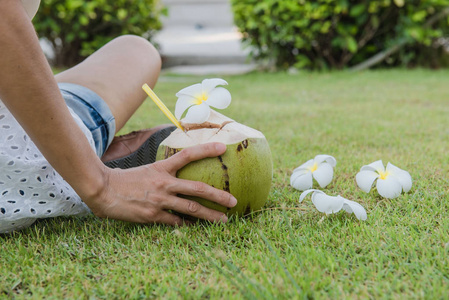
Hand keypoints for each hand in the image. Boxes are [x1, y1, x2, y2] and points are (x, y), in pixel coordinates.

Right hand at [86, 142, 236, 225]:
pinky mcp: (153, 215)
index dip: (206, 149)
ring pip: (191, 208)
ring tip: (223, 220)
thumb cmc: (125, 180)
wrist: (103, 190)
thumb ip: (164, 173)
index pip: (188, 154)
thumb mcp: (147, 170)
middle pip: (198, 188)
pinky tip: (195, 227)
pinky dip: (186, 224)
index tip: (223, 146)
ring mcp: (160, 200)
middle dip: (218, 195)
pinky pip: (175, 221)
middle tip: (234, 201)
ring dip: (210, 215)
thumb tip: (178, 176)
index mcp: (162, 168)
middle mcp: (164, 183)